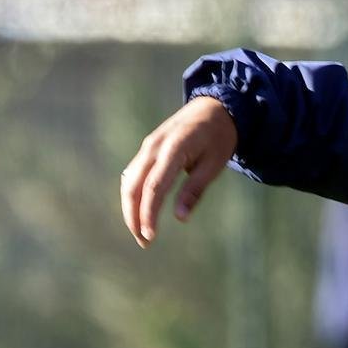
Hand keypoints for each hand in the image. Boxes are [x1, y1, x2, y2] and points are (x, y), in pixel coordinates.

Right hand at [119, 95, 237, 247]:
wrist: (215, 106)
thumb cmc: (219, 136)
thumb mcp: (215, 164)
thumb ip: (195, 190)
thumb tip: (180, 217)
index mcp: (174, 148)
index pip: (154, 187)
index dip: (149, 213)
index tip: (150, 236)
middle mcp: (154, 146)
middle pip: (133, 185)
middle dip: (133, 216)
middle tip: (144, 241)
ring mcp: (148, 145)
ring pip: (129, 180)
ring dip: (130, 207)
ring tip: (141, 231)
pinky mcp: (147, 147)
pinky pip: (133, 173)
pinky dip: (132, 193)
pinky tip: (139, 210)